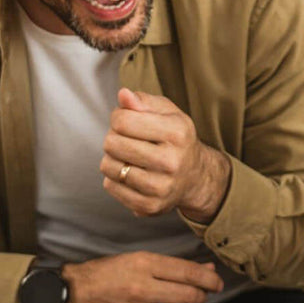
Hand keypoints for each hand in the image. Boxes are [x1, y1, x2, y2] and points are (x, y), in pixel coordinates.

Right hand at [59, 252, 223, 302]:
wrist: (67, 295)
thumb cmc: (103, 275)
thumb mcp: (136, 261)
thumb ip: (172, 268)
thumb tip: (207, 270)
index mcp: (143, 264)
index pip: (190, 273)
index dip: (210, 279)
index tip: (215, 283)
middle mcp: (140, 288)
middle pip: (190, 297)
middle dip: (197, 297)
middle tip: (192, 297)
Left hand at [101, 89, 230, 221]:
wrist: (195, 176)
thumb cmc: (174, 138)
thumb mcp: (167, 112)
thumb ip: (143, 101)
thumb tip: (123, 95)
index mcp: (177, 133)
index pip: (122, 121)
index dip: (118, 117)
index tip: (127, 122)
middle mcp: (172, 162)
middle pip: (112, 143)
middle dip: (113, 138)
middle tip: (127, 140)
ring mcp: (161, 187)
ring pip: (108, 166)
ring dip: (112, 158)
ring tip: (128, 157)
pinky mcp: (150, 206)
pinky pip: (111, 186)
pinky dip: (114, 178)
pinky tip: (130, 173)